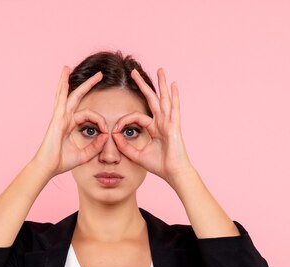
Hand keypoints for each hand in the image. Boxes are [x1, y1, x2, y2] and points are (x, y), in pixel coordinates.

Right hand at [32, 66, 108, 177]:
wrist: (48, 167)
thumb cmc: (62, 162)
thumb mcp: (84, 154)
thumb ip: (95, 146)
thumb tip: (106, 136)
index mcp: (69, 125)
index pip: (88, 115)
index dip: (100, 121)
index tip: (106, 131)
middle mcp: (64, 118)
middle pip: (76, 96)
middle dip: (87, 85)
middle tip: (98, 74)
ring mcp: (59, 116)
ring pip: (65, 94)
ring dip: (66, 80)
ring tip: (66, 67)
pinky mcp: (57, 118)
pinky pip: (61, 99)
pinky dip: (62, 87)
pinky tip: (64, 77)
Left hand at [111, 67, 194, 184]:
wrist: (173, 173)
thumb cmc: (159, 165)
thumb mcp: (137, 155)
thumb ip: (125, 146)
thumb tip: (114, 136)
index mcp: (154, 128)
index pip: (137, 116)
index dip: (124, 121)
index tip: (115, 130)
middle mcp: (162, 122)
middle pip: (152, 99)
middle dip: (143, 85)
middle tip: (134, 72)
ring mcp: (169, 122)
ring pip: (164, 99)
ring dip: (161, 84)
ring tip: (160, 70)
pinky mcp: (174, 126)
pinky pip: (174, 108)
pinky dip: (174, 96)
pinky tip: (174, 85)